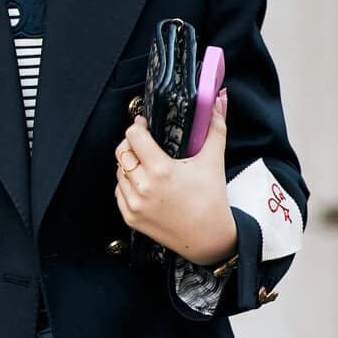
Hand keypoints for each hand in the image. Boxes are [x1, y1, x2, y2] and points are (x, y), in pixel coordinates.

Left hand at [114, 92, 237, 265]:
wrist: (208, 238)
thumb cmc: (212, 199)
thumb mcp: (214, 159)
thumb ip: (215, 126)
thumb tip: (219, 98)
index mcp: (161, 170)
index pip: (133, 136)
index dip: (138, 126)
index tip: (145, 124)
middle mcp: (143, 188)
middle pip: (121, 152)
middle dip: (131, 143)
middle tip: (144, 141)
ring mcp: (134, 205)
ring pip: (118, 171)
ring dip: (128, 164)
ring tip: (146, 162)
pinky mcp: (130, 218)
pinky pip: (119, 191)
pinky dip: (127, 183)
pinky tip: (143, 182)